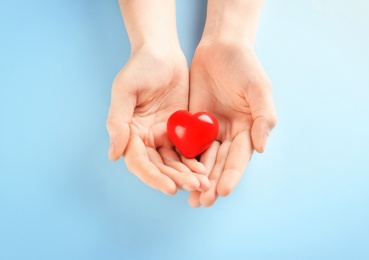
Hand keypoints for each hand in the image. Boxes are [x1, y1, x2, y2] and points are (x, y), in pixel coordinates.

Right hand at [107, 46, 209, 194]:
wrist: (163, 52)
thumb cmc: (140, 67)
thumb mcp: (124, 90)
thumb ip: (118, 122)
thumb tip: (113, 155)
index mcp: (130, 132)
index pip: (139, 162)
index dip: (153, 177)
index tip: (169, 188)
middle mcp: (146, 138)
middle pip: (159, 167)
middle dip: (176, 179)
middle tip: (195, 186)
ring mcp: (164, 135)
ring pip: (175, 162)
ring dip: (187, 174)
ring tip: (204, 183)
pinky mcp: (181, 130)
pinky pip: (188, 150)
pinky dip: (196, 160)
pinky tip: (206, 168)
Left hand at [187, 40, 276, 206]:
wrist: (220, 48)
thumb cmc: (244, 66)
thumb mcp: (259, 89)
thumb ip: (263, 118)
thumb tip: (261, 149)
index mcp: (247, 130)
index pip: (239, 158)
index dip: (231, 175)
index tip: (222, 191)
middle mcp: (229, 134)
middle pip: (220, 164)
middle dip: (211, 184)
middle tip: (201, 202)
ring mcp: (210, 130)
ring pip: (202, 159)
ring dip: (196, 179)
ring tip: (189, 198)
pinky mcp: (193, 124)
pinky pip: (187, 144)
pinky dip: (182, 160)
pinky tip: (175, 174)